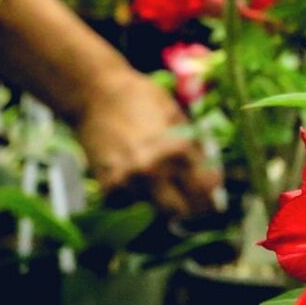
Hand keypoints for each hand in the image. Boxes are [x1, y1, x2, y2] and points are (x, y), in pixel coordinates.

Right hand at [76, 69, 219, 216]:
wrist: (93, 92)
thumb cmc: (140, 98)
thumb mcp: (177, 116)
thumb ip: (195, 148)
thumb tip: (211, 175)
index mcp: (178, 150)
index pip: (206, 189)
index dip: (212, 194)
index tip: (212, 194)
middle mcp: (155, 170)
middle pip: (183, 211)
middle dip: (192, 209)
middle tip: (193, 202)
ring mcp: (130, 181)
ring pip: (157, 212)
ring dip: (164, 206)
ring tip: (164, 191)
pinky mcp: (109, 186)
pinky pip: (131, 206)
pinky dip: (139, 201)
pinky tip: (140, 186)